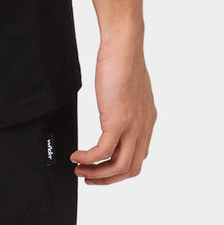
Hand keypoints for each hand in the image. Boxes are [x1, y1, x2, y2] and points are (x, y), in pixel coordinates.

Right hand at [70, 36, 156, 183]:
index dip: (120, 168)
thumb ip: (126, 105)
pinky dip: (88, 158)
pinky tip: (76, 155)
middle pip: (130, 168)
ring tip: (80, 170)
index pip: (138, 156)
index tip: (103, 168)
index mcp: (147, 120)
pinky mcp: (117, 121)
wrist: (124, 46)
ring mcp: (132, 126)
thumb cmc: (123, 59)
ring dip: (97, 173)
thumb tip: (115, 109)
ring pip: (118, 166)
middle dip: (108, 178)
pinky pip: (102, 152)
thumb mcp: (130, 88)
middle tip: (90, 177)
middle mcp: (143, 127)